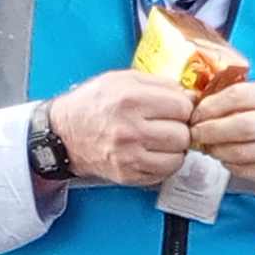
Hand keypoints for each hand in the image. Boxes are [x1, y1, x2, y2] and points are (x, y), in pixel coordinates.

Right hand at [48, 71, 193, 185]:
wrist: (64, 134)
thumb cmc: (93, 104)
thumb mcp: (122, 80)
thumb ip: (159, 84)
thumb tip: (190, 95)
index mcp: (130, 100)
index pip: (183, 106)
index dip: (183, 106)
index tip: (176, 107)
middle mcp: (130, 130)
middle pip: (183, 134)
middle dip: (180, 128)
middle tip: (169, 124)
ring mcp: (129, 156)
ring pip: (178, 157)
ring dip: (174, 148)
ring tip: (161, 139)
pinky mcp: (128, 175)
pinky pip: (164, 173)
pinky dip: (163, 163)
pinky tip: (152, 152)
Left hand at [190, 77, 254, 202]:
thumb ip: (246, 99)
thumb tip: (202, 102)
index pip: (238, 95)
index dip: (210, 105)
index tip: (196, 113)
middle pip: (238, 125)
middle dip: (209, 130)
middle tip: (195, 134)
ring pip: (239, 151)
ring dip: (217, 150)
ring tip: (209, 147)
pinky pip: (245, 169)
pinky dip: (230, 164)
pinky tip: (228, 159)